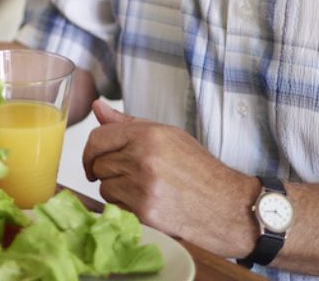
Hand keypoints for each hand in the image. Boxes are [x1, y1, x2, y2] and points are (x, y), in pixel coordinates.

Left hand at [82, 100, 259, 257]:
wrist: (227, 206)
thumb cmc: (199, 170)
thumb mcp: (168, 136)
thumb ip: (127, 123)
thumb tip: (97, 106)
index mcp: (149, 135)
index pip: (98, 137)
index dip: (91, 151)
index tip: (94, 159)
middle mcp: (143, 158)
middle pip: (98, 164)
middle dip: (109, 171)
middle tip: (132, 176)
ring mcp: (142, 187)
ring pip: (104, 187)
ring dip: (116, 190)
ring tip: (144, 189)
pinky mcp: (144, 212)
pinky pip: (115, 207)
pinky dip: (125, 207)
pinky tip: (147, 204)